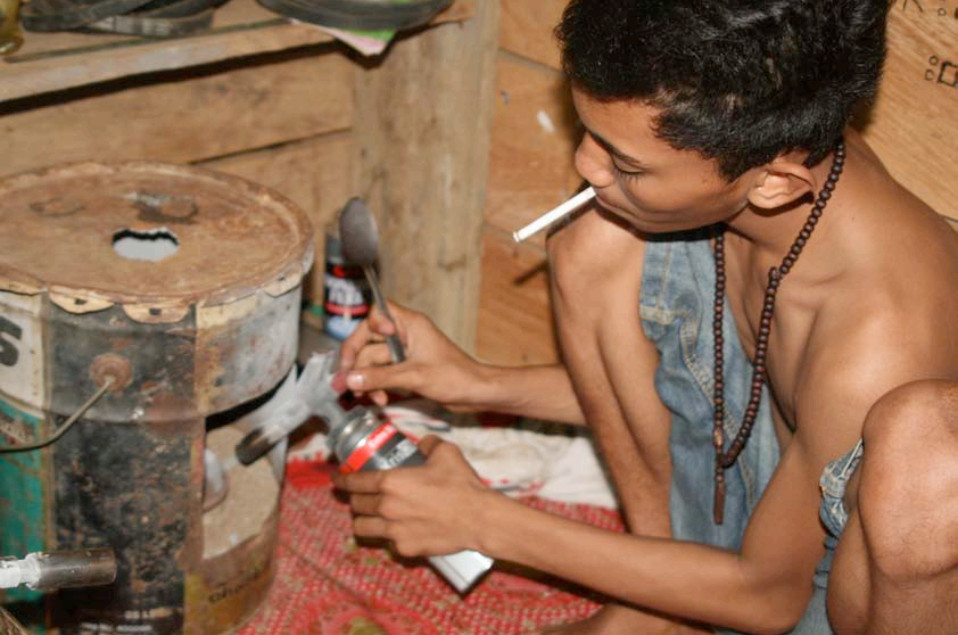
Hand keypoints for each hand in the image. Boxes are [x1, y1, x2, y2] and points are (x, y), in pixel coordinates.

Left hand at [332, 436, 489, 556]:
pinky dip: (387, 536)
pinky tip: (398, 530)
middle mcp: (386, 507)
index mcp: (391, 482)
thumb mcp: (446, 453)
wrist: (477, 519)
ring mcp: (393, 531)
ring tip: (371, 516)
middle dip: (355, 499)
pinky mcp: (404, 548)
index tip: (337, 478)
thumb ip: (429, 444)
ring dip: (364, 520)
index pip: (354, 482)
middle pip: (356, 505)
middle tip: (361, 496)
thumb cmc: (460, 485)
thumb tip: (423, 443)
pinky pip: (386, 542)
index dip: (341, 479)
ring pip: (362, 528)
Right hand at [337, 302, 491, 409]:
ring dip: (367, 379)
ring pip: (373, 360)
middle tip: (344, 382)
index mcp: (410, 324)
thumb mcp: (414, 376)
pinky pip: (382, 373)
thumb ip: (379, 377)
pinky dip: (377, 385)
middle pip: (368, 340)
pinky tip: (379, 398)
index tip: (364, 346)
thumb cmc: (455, 377)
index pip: (378, 312)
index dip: (367, 327)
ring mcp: (405, 353)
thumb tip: (348, 379)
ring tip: (366, 396)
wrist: (475, 394)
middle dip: (356, 363)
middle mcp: (405, 335)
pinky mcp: (406, 369)